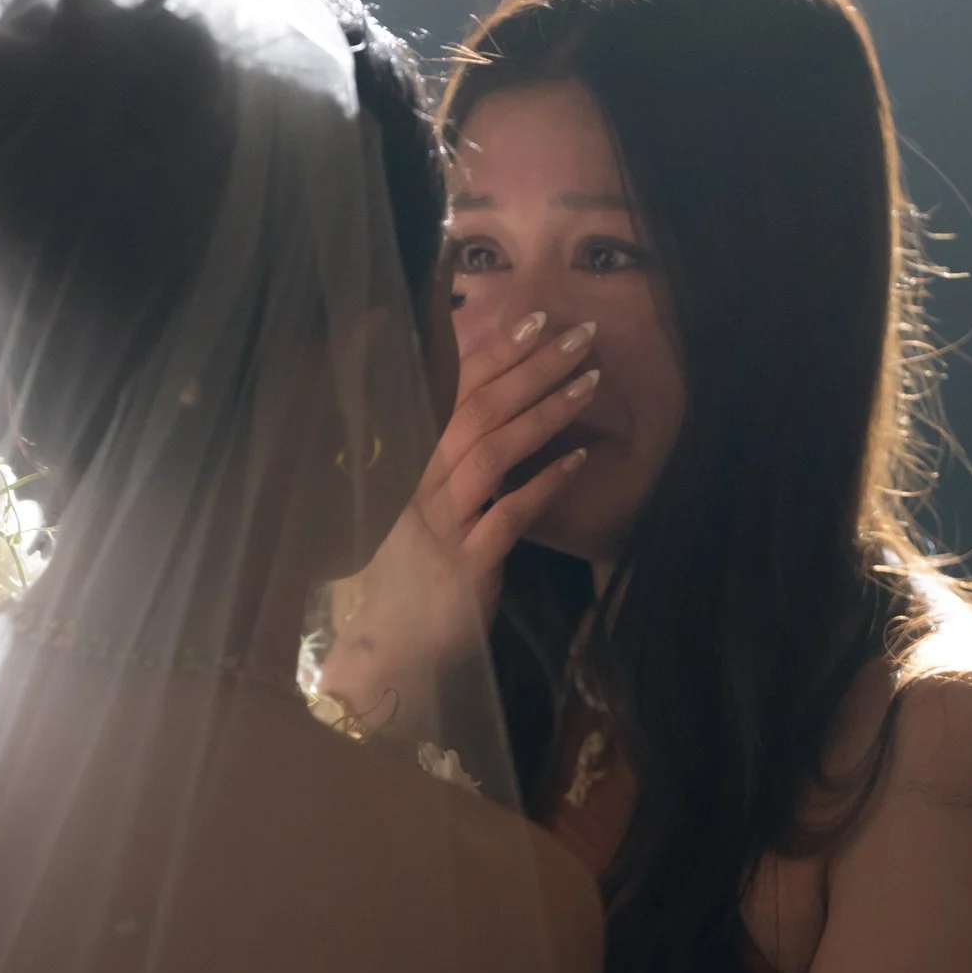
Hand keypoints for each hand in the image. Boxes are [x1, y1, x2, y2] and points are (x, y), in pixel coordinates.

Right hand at [321, 310, 596, 719]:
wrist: (383, 654)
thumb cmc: (405, 579)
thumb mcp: (419, 512)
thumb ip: (447, 463)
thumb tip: (491, 412)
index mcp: (409, 467)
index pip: (450, 394)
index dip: (493, 353)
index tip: (532, 318)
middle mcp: (419, 487)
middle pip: (477, 412)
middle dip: (531, 368)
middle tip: (579, 333)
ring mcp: (440, 526)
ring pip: (492, 453)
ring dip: (544, 412)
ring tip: (589, 381)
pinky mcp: (465, 567)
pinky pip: (508, 516)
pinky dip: (544, 484)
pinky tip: (579, 459)